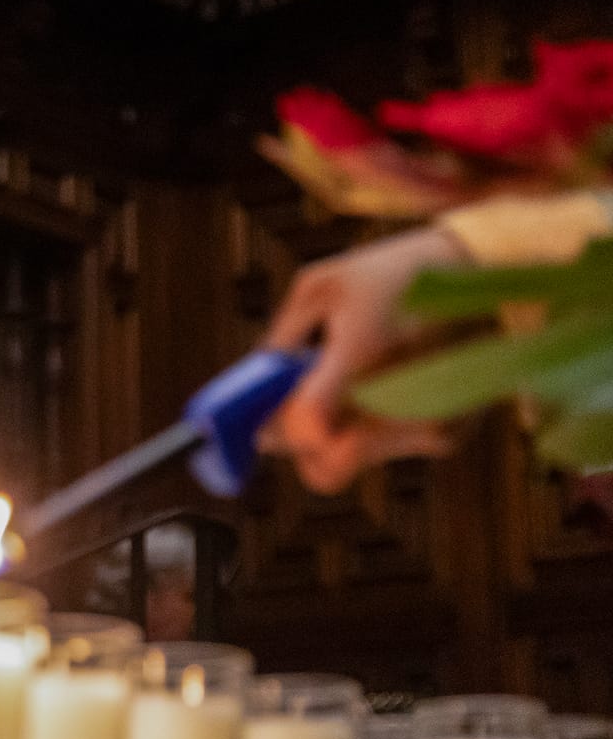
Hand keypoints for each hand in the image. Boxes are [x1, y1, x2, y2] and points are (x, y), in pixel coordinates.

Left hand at [261, 225, 466, 492]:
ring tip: (352, 379)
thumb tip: (253, 389)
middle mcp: (402, 399)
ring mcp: (430, 424)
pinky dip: (370, 429)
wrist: (486, 272)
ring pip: (352, 462)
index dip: (281, 430)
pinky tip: (385, 384)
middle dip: (302, 444)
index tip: (269, 417)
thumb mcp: (321, 286)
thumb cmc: (391, 273)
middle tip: (296, 410)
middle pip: (326, 466)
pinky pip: (384, 452)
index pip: (310, 427)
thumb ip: (280, 341)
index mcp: (365, 353)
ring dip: (337, 433)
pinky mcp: (448, 436)